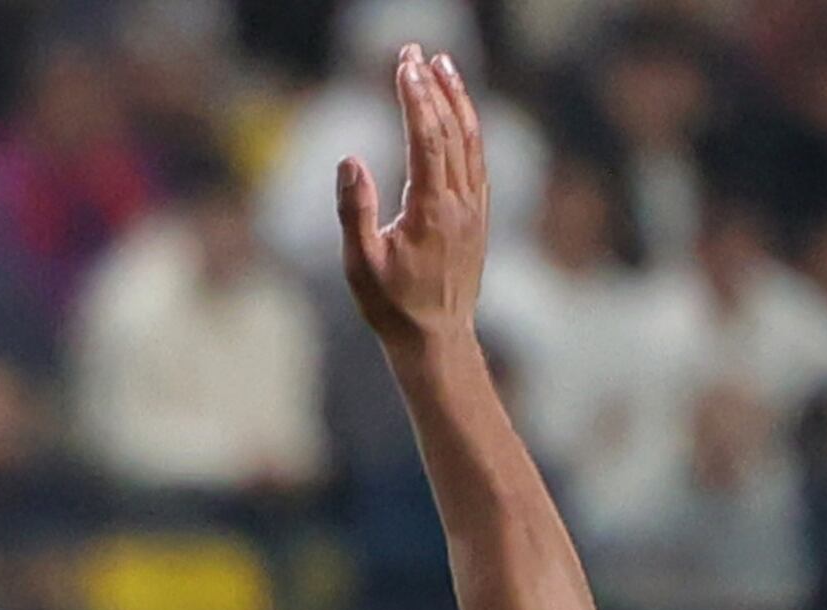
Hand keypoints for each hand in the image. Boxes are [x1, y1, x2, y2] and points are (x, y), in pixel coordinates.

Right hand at [337, 43, 487, 355]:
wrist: (436, 339)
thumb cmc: (392, 307)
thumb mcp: (360, 265)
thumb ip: (354, 211)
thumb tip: (349, 160)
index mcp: (431, 208)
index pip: (426, 136)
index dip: (415, 96)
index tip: (403, 63)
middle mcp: (460, 200)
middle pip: (451, 128)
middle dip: (432, 86)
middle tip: (414, 51)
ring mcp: (474, 206)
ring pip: (471, 138)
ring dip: (457, 98)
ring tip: (444, 65)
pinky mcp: (478, 214)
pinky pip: (478, 158)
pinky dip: (469, 126)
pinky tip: (460, 112)